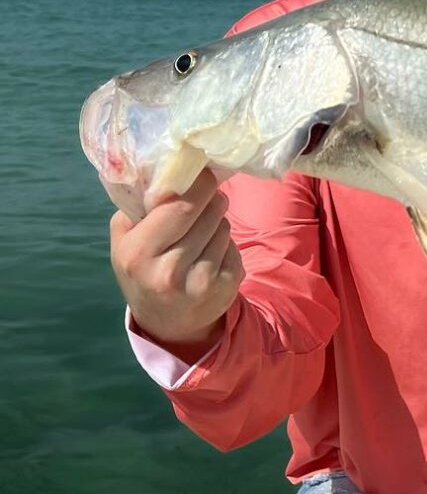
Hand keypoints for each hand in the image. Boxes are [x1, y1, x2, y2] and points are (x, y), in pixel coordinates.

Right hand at [109, 169, 243, 359]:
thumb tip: (165, 171)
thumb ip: (138, 208)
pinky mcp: (226, 287)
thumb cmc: (143, 269)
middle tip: (208, 194)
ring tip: (201, 232)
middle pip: (207, 212)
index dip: (197, 184)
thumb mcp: (125, 242)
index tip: (203, 172)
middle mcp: (168, 271)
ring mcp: (200, 282)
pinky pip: (234, 246)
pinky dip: (225, 243)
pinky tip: (210, 255)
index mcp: (138, 253)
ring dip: (217, 221)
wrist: (168, 322)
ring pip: (223, 226)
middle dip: (211, 197)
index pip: (179, 206)